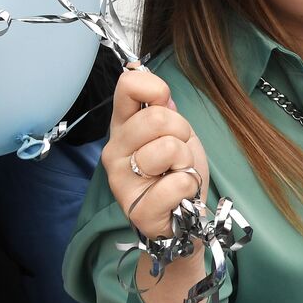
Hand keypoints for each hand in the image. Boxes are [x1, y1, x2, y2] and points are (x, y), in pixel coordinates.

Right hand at [102, 66, 210, 239]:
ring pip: (169, 148)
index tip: (167, 105)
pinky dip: (188, 187)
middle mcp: (114, 151)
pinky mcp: (138, 210)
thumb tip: (153, 86)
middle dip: (182, 132)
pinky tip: (177, 196)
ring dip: (186, 162)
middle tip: (178, 153)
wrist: (185, 217)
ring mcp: (122, 181)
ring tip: (176, 174)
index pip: (127, 85)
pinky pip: (178, 182)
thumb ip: (163, 108)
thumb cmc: (177, 171)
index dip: (156, 89)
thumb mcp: (175, 132)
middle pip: (157, 117)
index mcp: (123, 127)